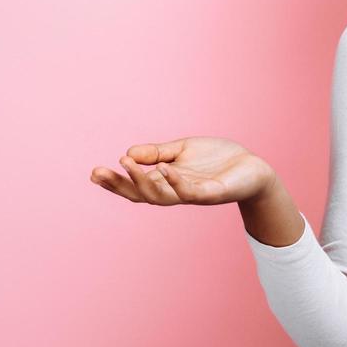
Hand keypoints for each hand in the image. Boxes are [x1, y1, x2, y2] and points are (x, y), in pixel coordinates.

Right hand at [89, 136, 274, 205]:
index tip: (93, 173)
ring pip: (162, 196)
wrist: (253, 168)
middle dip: (119, 184)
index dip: (115, 182)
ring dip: (142, 181)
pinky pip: (191, 192)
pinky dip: (175, 181)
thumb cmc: (218, 160)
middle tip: (99, 172)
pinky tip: (164, 168)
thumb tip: (127, 152)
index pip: (135, 186)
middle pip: (142, 194)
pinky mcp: (213, 193)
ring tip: (127, 164)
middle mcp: (176, 192)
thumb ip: (157, 153)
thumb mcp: (182, 150)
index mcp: (167, 182)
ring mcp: (194, 194)